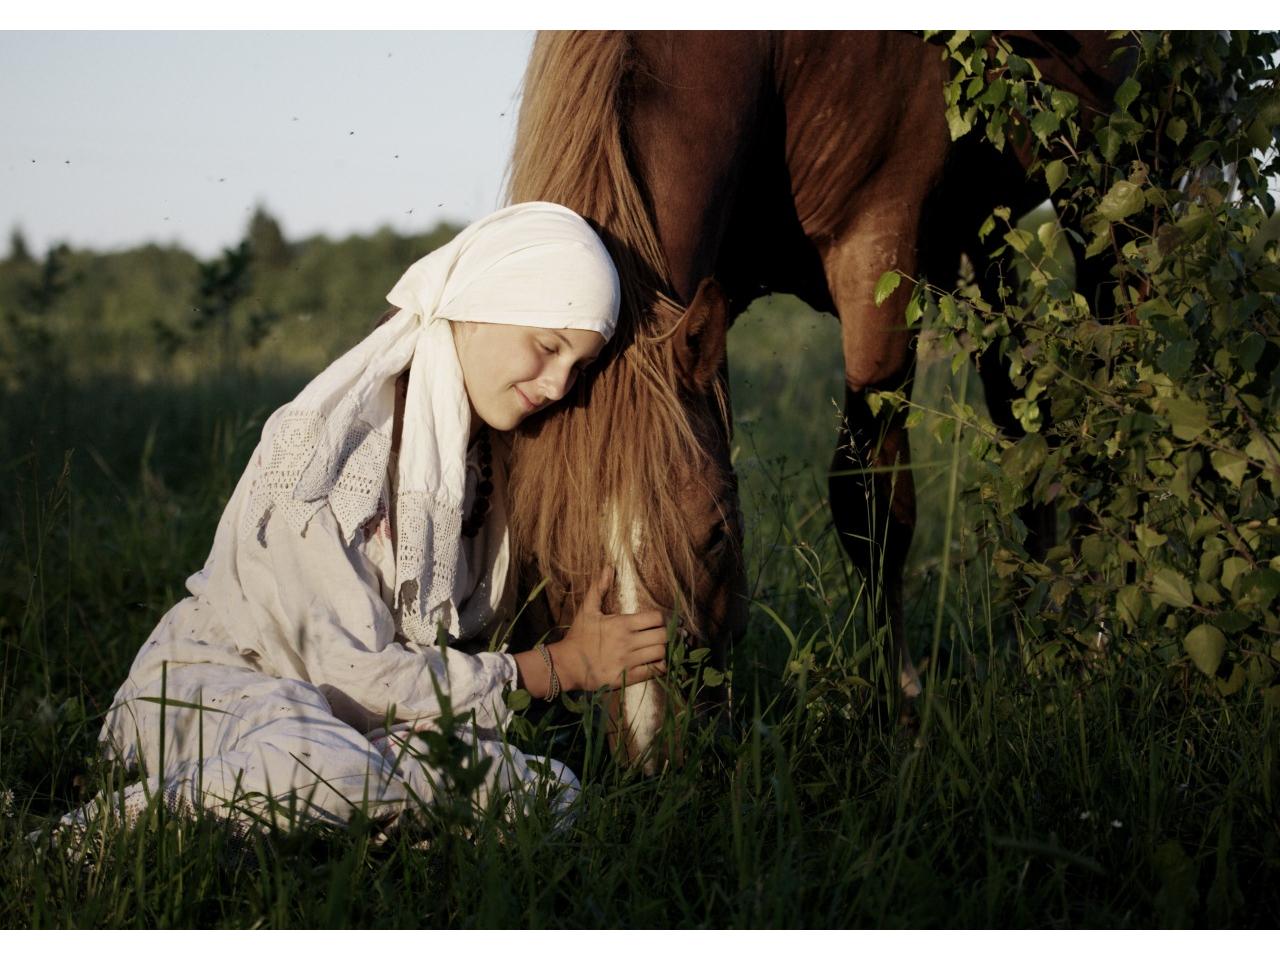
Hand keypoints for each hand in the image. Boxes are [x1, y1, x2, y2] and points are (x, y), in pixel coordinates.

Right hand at [552, 566, 669, 690]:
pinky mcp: (626, 678)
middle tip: (659, 635)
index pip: (656, 618)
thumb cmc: (579, 636)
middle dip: (664, 635)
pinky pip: (653, 672)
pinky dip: (658, 667)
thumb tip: (608, 567)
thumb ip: (598, 588)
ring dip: (662, 651)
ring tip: (657, 648)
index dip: (659, 619)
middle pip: (662, 636)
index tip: (654, 622)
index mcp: (621, 624)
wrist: (566, 664)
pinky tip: (653, 663)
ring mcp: (627, 661)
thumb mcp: (587, 610)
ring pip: (660, 654)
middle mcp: (627, 642)